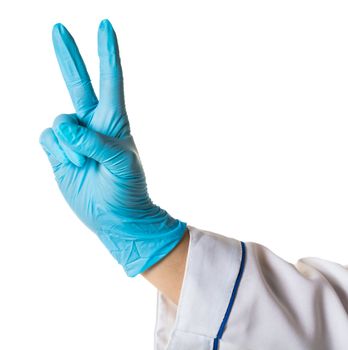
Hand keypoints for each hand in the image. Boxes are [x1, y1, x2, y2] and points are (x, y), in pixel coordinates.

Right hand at [39, 19, 186, 276]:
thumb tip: (61, 124)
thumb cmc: (127, 191)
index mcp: (114, 123)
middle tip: (59, 27)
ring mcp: (73, 138)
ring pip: (57, 122)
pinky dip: (56, 153)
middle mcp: (92, 125)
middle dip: (69, 56)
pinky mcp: (58, 152)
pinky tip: (71, 167)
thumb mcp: (120, 165)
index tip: (105, 25)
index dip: (107, 54)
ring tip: (86, 168)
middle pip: (78, 84)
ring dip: (68, 146)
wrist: (115, 218)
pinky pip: (46, 139)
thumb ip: (94, 143)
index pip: (110, 81)